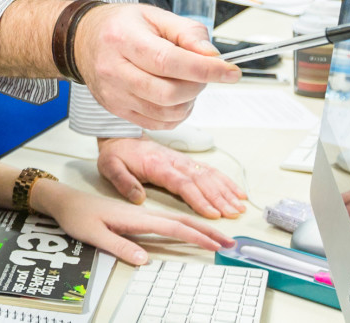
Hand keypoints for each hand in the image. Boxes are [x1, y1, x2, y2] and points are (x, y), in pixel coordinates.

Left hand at [30, 179, 235, 265]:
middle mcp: (144, 211)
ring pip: (180, 215)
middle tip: (230, 243)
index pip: (172, 226)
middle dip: (208, 230)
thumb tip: (144, 260)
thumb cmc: (77, 215)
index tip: (215, 245)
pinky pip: (172, 215)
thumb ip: (118, 246)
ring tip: (222, 233)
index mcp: (136, 216)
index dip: (196, 236)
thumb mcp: (93, 234)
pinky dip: (190, 219)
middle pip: (183, 219)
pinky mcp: (140, 214)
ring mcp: (143, 211)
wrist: (65, 200)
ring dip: (203, 223)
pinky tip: (196, 224)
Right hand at [73, 4, 240, 129]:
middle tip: (206, 74)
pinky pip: (156, 123)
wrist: (82, 41)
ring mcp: (113, 94)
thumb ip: (187, 32)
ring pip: (164, 112)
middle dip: (198, 86)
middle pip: (168, 92)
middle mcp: (114, 69)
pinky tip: (176, 97)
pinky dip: (176, 114)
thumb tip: (212, 56)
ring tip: (188, 83)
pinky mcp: (116, 110)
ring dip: (189, 102)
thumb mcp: (155, 15)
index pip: (169, 61)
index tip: (230, 72)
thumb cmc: (121, 26)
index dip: (204, 69)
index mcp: (123, 39)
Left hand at [97, 138, 246, 218]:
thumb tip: (139, 199)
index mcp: (158, 165)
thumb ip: (124, 182)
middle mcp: (175, 162)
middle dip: (220, 198)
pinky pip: (210, 170)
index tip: (212, 213)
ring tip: (239, 206)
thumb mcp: (110, 167)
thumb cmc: (117, 154)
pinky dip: (225, 181)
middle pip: (202, 181)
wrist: (120, 135)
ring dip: (226, 191)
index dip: (199, 199)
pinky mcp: (186, 162)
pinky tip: (237, 192)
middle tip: (233, 214)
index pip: (183, 184)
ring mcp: (183, 161)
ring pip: (210, 175)